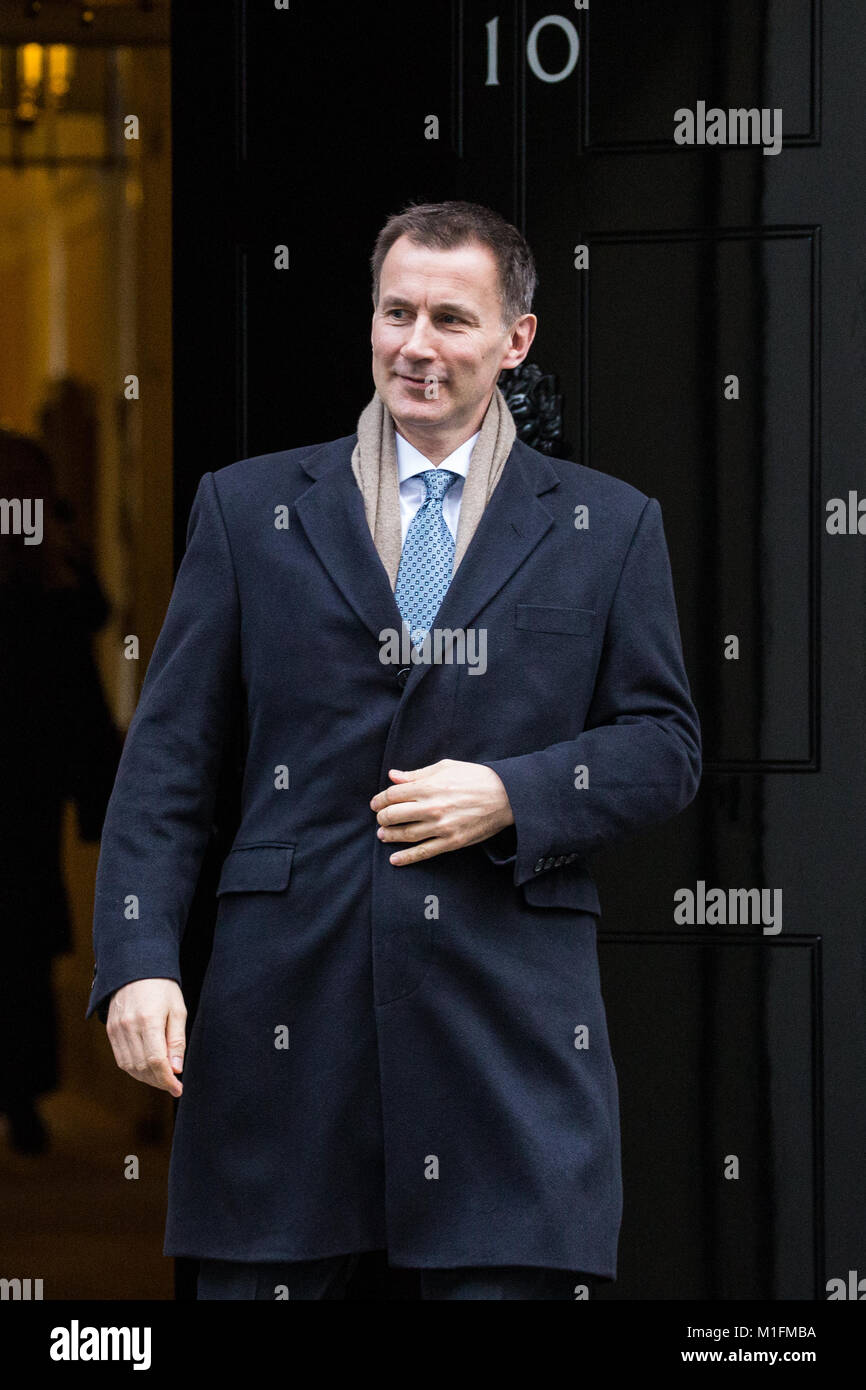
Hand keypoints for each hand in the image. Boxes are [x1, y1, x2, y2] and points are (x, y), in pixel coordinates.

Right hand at [106, 978, 186, 1096]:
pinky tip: (147, 1070)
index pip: (156, 1061)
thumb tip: (176, 1070)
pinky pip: (121, 1059)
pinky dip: (134, 1069)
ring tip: (162, 1079)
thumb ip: (177, 1041)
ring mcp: (116, 1029)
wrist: (136, 968)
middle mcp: (128, 1027)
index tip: (179, 1089)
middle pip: (142, 1067)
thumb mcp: (177, 1010)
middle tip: (173, 1085)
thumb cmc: (163, 988)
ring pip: (130, 1067)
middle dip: (159, 1081)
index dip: (167, 1080)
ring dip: (146, 1078)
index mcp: (148, 1020)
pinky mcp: (110, 1030)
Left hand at [370, 758, 513, 864]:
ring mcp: (441, 827)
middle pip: (395, 815)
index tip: (376, 804)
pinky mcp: (451, 842)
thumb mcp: (446, 767)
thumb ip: (417, 774)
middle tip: (380, 819)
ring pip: (406, 835)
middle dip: (382, 818)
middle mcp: (432, 807)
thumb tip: (393, 776)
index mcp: (429, 786)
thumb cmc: (475, 778)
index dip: (380, 799)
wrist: (505, 796)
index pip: (393, 794)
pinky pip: (424, 852)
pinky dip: (407, 857)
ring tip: (383, 835)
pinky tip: (395, 860)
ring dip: (390, 836)